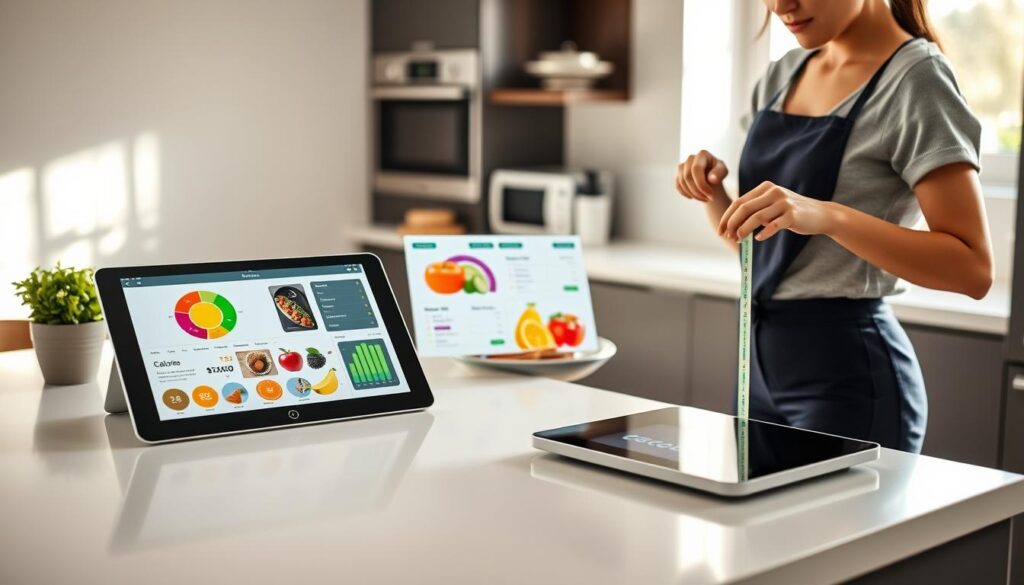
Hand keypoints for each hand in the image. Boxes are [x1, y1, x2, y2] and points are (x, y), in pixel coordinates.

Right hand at [675, 150, 728, 202]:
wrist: (711, 178)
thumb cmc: (718, 173)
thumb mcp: (723, 172)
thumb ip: (719, 173)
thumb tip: (711, 179)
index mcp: (702, 154)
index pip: (696, 170)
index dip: (702, 185)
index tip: (712, 196)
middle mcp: (690, 158)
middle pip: (687, 177)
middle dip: (697, 191)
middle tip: (708, 199)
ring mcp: (682, 166)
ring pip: (682, 183)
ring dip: (693, 194)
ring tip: (704, 198)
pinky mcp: (678, 175)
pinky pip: (678, 186)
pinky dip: (686, 194)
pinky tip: (695, 196)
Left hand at [718, 181, 837, 241]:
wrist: (820, 215)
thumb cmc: (791, 212)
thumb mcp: (772, 205)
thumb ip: (755, 210)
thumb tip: (732, 224)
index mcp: (765, 188)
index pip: (739, 202)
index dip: (727, 217)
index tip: (720, 230)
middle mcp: (773, 192)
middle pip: (744, 208)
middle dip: (731, 224)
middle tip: (726, 237)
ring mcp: (784, 203)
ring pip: (756, 217)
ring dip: (743, 230)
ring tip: (738, 239)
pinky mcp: (792, 215)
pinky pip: (772, 226)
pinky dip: (762, 233)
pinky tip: (757, 238)